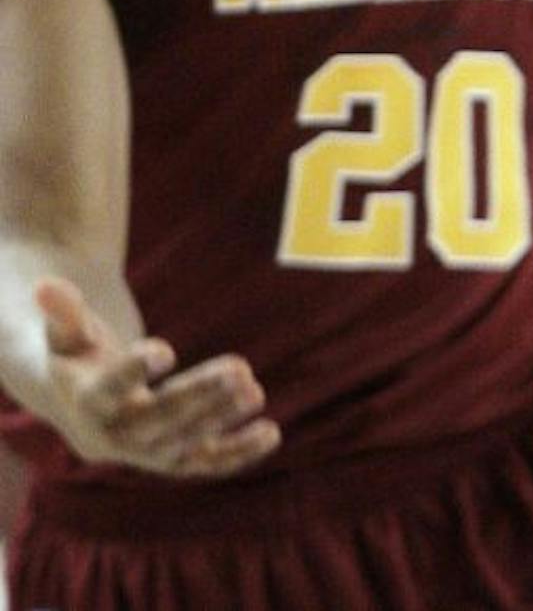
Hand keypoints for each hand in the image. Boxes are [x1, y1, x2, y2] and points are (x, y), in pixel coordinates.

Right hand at [33, 277, 279, 476]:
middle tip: (239, 370)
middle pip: (155, 420)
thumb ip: (62, 311)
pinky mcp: (171, 459)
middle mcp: (111, 436)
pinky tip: (272, 432)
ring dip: (220, 421)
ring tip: (256, 391)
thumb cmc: (77, 354)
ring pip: (182, 444)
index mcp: (83, 401)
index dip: (133, 370)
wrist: (77, 398)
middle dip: (197, 396)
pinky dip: (237, 453)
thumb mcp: (67, 331)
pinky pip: (203, 463)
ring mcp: (142, 452)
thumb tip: (45, 285)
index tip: (165, 348)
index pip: (106, 391)